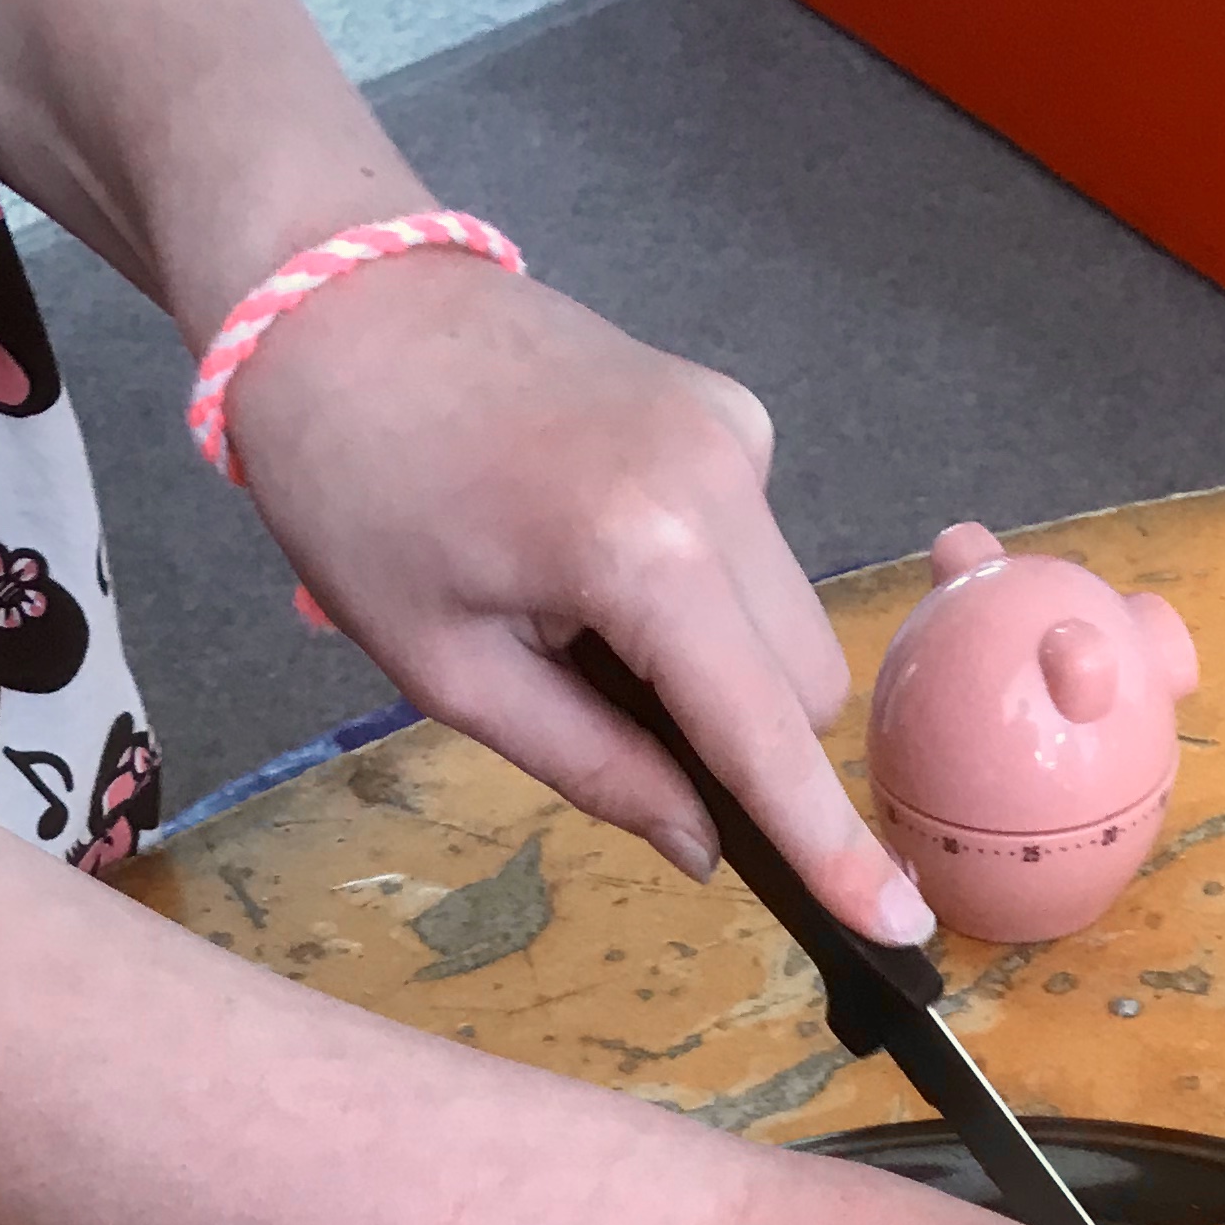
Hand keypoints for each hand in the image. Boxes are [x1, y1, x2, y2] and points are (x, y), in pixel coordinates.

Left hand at [226, 255, 931, 944]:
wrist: (330, 296)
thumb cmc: (356, 487)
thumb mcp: (450, 669)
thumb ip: (595, 766)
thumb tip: (703, 844)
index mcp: (644, 551)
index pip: (765, 734)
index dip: (825, 843)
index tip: (895, 929)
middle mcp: (722, 480)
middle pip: (803, 688)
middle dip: (747, 747)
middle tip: (616, 737)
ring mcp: (734, 433)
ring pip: (789, 623)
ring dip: (720, 669)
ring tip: (578, 625)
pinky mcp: (726, 411)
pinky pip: (754, 551)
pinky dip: (702, 594)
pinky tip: (594, 554)